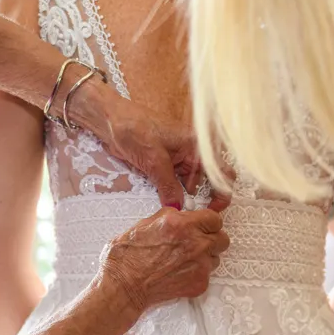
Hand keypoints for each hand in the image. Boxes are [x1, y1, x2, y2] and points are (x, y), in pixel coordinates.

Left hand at [90, 88, 231, 211]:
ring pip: (192, 183)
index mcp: (197, 145)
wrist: (112, 120)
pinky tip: (167, 200)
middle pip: (211, 179)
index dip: (221, 193)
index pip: (221, 172)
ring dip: (187, 197)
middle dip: (206, 197)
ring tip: (177, 209)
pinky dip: (174, 192)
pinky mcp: (167, 164)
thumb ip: (168, 186)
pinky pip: (177, 182)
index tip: (212, 210)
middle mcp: (193, 151)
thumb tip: (178, 207)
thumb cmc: (135, 129)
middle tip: (195, 213)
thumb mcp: (154, 161)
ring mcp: (180, 158)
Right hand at [100, 207, 229, 311]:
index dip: (209, 223)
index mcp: (182, 225)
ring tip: (185, 261)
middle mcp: (195, 243)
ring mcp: (200, 265)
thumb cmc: (128, 257)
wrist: (124, 286)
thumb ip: (170, 217)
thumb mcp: (145, 224)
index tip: (204, 226)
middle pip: (222, 239)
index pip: (215, 219)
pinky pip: (207, 275)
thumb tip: (181, 215)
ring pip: (216, 258)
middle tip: (198, 243)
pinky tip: (180, 274)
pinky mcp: (200, 283)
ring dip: (205, 258)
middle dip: (212, 240)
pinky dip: (197, 274)